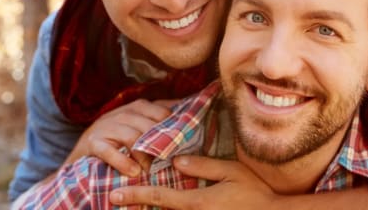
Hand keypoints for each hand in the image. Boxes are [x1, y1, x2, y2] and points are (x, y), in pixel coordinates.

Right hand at [65, 99, 177, 175]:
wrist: (83, 152)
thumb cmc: (118, 139)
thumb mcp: (138, 125)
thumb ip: (159, 120)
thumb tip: (189, 115)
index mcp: (137, 107)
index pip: (161, 112)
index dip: (175, 127)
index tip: (186, 142)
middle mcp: (122, 113)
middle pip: (148, 125)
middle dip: (161, 143)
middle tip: (171, 160)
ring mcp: (106, 126)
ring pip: (131, 136)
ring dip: (144, 155)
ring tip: (151, 170)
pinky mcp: (93, 142)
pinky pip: (109, 151)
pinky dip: (123, 162)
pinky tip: (134, 172)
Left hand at [109, 155, 279, 209]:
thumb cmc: (255, 193)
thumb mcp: (231, 172)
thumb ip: (203, 166)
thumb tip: (176, 162)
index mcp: (196, 202)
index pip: (159, 198)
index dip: (135, 195)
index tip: (114, 194)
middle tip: (113, 201)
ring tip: (131, 208)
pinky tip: (161, 209)